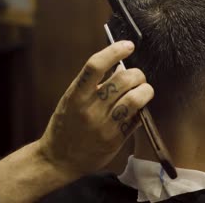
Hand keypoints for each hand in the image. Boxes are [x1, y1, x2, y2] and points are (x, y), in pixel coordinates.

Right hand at [37, 41, 153, 176]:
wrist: (59, 159)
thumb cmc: (66, 125)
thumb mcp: (72, 100)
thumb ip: (92, 84)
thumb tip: (120, 65)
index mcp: (76, 95)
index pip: (96, 65)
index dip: (115, 51)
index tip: (128, 45)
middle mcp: (90, 109)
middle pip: (123, 79)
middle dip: (137, 73)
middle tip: (137, 76)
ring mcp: (104, 125)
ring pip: (135, 98)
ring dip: (145, 90)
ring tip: (143, 90)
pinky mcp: (116, 139)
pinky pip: (137, 117)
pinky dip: (142, 108)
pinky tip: (138, 108)